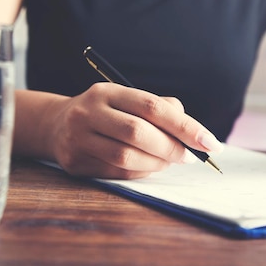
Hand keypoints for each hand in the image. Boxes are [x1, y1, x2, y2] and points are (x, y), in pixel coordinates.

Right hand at [46, 82, 223, 178]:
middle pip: (137, 132)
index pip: (152, 106)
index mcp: (107, 91)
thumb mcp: (128, 99)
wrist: (56, 125)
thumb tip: (192, 131)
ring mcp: (78, 138)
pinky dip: (140, 172)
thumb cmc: (106, 113)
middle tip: (189, 156)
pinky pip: (116, 173)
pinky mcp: (74, 162)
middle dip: (171, 147)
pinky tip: (150, 167)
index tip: (210, 142)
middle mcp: (88, 112)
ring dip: (156, 163)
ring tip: (169, 161)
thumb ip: (161, 108)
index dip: (185, 126)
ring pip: (126, 157)